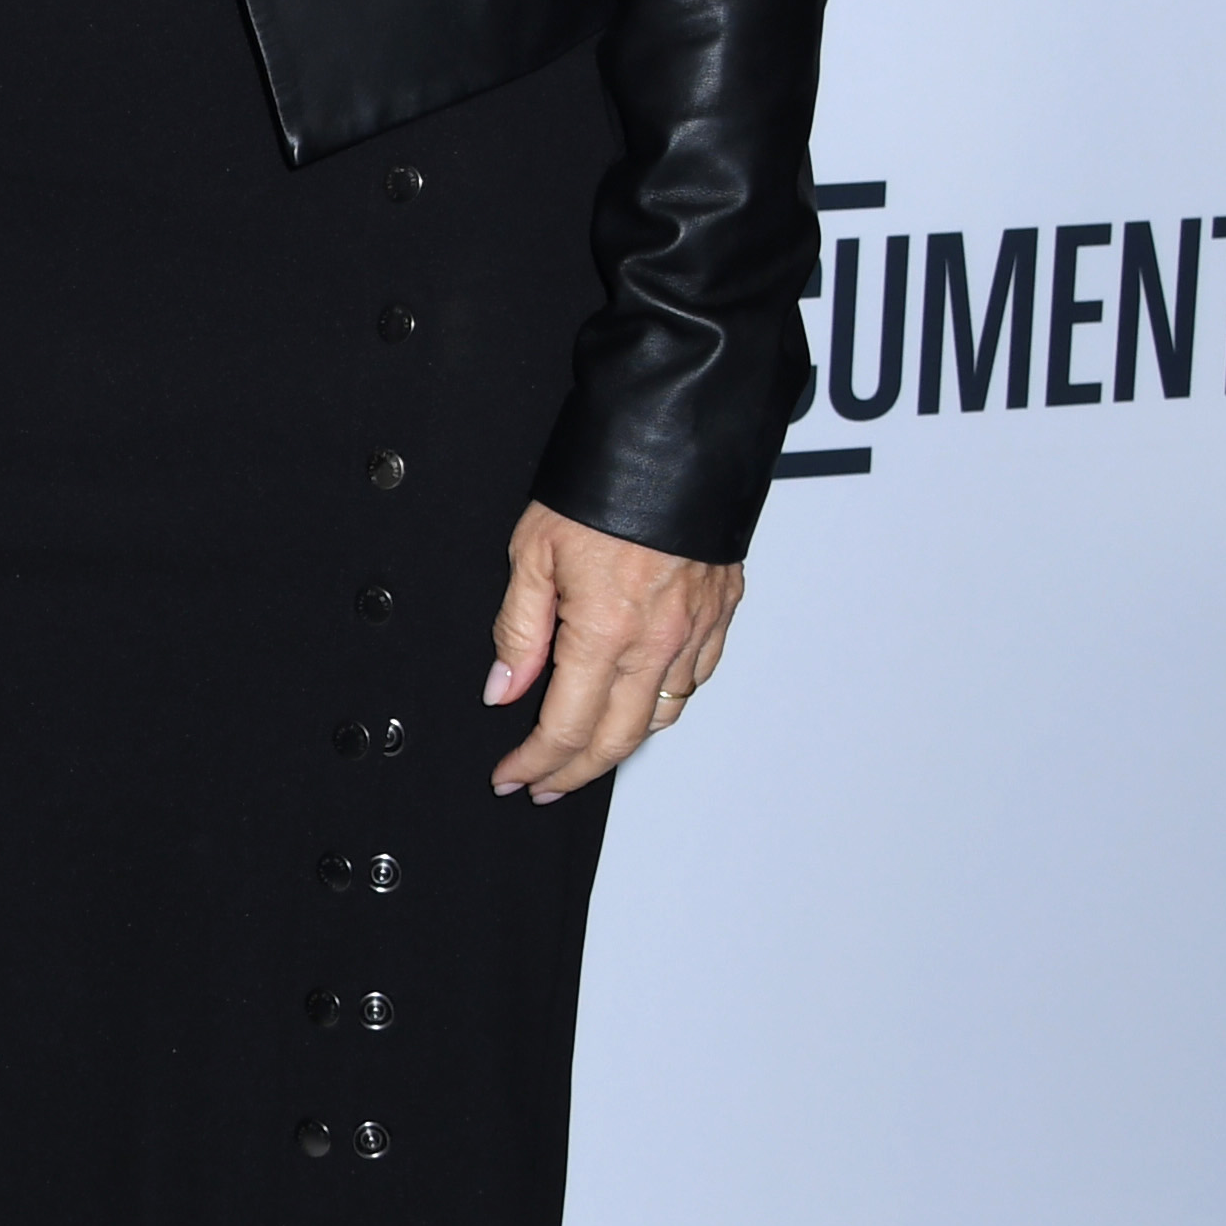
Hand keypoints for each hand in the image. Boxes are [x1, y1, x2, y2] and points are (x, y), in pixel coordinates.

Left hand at [485, 505, 744, 800]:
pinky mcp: (721, 613)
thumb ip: (519, 630)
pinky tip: (640, 700)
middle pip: (618, 741)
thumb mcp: (533, 553)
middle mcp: (660, 643)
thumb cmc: (603, 484)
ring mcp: (698, 631)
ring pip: (661, 716)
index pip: (566, 728)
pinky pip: (694, 680)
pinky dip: (663, 703)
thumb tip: (504, 687)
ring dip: (621, 744)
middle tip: (545, 784)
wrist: (674, 441)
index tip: (513, 775)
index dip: (535, 763)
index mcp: (607, 632)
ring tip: (586, 751)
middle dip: (576, 773)